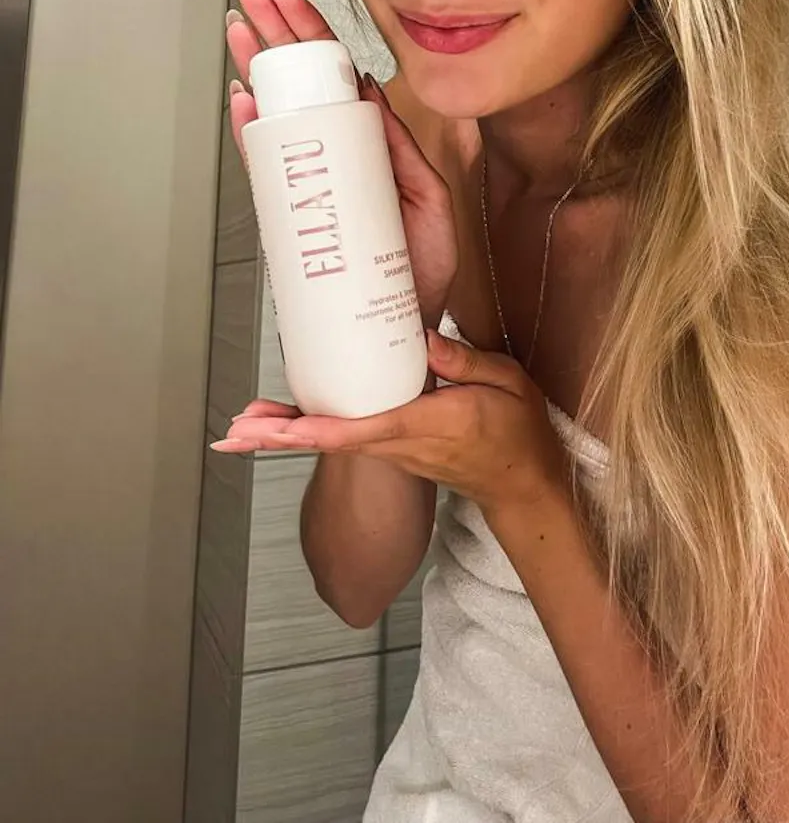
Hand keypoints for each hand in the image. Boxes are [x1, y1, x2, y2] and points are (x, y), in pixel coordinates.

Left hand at [212, 330, 570, 523]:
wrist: (522, 485)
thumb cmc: (518, 432)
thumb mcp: (507, 384)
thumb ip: (465, 362)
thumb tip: (422, 338)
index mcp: (427, 423)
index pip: (361, 428)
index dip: (315, 428)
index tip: (277, 426)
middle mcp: (402, 443)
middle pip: (330, 439)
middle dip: (279, 436)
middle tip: (231, 432)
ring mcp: (396, 451)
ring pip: (332, 441)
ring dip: (286, 433)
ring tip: (243, 423)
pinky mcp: (395, 449)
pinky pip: (346, 441)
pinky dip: (311, 433)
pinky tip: (285, 423)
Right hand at [225, 0, 457, 325]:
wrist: (399, 333)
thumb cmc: (416, 272)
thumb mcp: (428, 200)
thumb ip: (401, 149)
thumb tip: (372, 92)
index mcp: (370, 148)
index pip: (337, 80)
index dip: (313, 36)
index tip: (291, 0)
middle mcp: (335, 159)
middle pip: (299, 87)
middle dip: (274, 38)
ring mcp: (310, 184)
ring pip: (277, 117)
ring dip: (256, 71)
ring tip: (239, 31)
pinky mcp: (291, 217)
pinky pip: (264, 167)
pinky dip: (250, 133)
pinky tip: (242, 100)